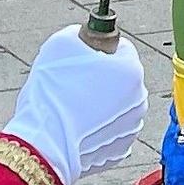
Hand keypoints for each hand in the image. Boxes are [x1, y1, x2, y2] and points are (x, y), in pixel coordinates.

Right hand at [1, 28, 149, 177]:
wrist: (43, 145)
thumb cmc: (51, 94)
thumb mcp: (60, 44)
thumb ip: (79, 34)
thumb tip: (81, 37)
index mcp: (131, 70)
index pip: (120, 48)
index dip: (98, 50)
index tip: (82, 59)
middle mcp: (140, 100)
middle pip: (122, 79)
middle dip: (102, 78)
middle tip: (74, 84)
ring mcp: (131, 128)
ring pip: (117, 106)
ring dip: (101, 104)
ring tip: (73, 107)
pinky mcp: (120, 150)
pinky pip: (110, 131)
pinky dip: (98, 129)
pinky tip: (77, 127)